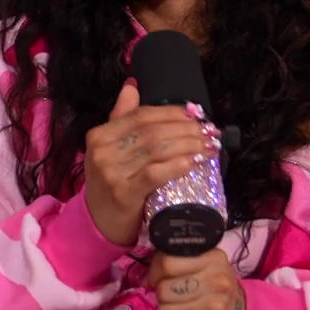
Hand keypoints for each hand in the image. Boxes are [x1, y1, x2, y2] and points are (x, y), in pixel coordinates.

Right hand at [82, 82, 221, 246]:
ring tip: (209, 146)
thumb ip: (122, 117)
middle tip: (210, 132)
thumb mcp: (110, 149)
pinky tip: (195, 163)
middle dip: (186, 130)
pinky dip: (178, 165)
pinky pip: (156, 173)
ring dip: (189, 146)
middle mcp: (102, 151)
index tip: (197, 115)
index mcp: (99, 135)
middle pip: (152, 132)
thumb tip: (132, 85)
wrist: (99, 223)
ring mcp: (111, 172)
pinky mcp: (124, 193)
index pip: (141, 116)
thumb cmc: (112, 183)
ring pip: (157, 150)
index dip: (171, 113)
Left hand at [146, 250, 246, 309]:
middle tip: (175, 297)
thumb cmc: (213, 288)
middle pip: (164, 289)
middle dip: (163, 295)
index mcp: (214, 260)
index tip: (160, 278)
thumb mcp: (201, 264)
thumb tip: (145, 279)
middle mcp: (217, 283)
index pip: (167, 263)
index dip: (157, 272)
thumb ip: (174, 261)